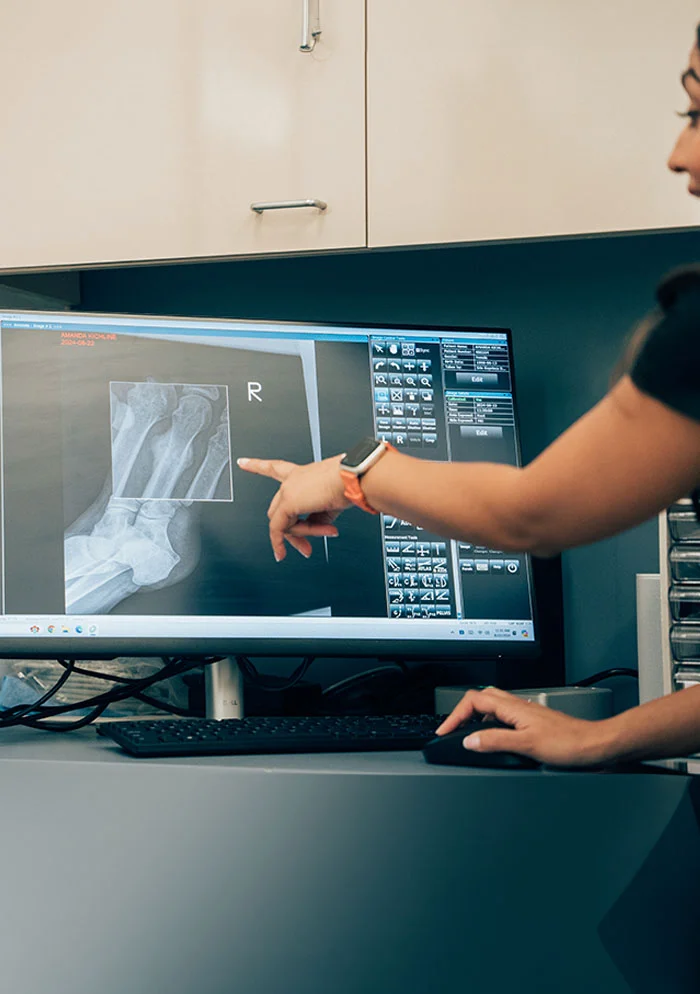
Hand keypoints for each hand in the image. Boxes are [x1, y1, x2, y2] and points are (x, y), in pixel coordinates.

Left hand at [237, 454, 349, 560]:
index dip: (258, 465)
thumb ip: (318, 516)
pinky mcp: (289, 501)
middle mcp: (293, 478)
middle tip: (305, 549)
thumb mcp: (332, 504)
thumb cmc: (350, 483)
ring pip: (282, 520)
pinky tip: (289, 551)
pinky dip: (284, 541)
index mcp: (303, 474)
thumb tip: (315, 529)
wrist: (355, 478)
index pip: (276, 468)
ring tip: (321, 537)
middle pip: (279, 510)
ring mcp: (289, 489)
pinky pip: (282, 527)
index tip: (242, 462)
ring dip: (300, 535)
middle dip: (292, 532)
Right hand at [435, 686, 616, 766]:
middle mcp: (518, 706)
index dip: (455, 715)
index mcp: (513, 706)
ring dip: (477, 718)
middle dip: (463, 712)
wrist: (595, 745)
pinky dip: (492, 726)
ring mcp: (526, 713)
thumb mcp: (527, 745)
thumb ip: (495, 741)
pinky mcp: (533, 722)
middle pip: (480, 698)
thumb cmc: (569, 743)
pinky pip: (505, 717)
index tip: (445, 730)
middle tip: (453, 730)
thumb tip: (470, 740)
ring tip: (470, 736)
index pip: (473, 700)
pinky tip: (496, 740)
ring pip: (493, 706)